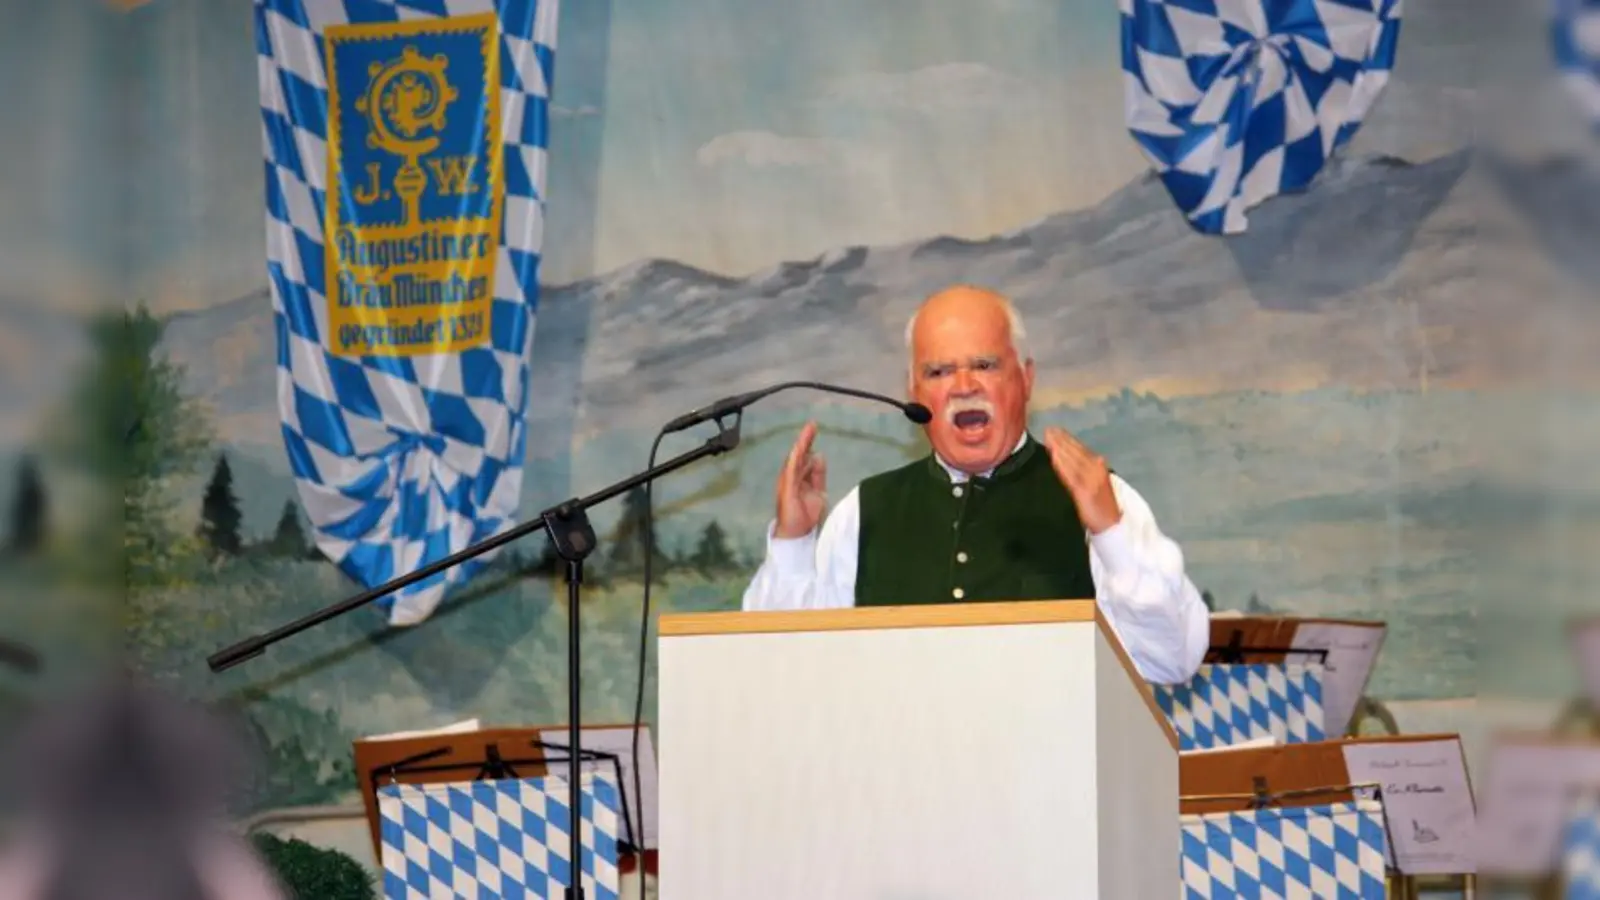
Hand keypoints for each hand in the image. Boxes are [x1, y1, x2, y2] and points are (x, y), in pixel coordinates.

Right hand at [774, 421, 826, 538]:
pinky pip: (791, 472)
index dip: (809, 443)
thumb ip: (818, 475)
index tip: (814, 428)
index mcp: (800, 477)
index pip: (805, 456)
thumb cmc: (806, 515)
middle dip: (805, 439)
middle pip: (799, 454)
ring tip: (807, 432)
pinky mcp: (787, 488)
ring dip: (801, 446)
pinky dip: (794, 460)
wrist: (796, 533)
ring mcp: (788, 482)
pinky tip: (799, 450)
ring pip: (794, 459)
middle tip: (812, 424)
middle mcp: (792, 476)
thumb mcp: (818, 491)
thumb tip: (819, 455)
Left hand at [1042, 427, 1120, 533]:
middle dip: (1061, 440)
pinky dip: (1062, 464)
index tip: (1054, 430)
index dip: (1067, 438)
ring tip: (1049, 438)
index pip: (1080, 449)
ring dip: (1060, 447)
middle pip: (1076, 451)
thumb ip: (1082, 470)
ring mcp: (1091, 479)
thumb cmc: (1100, 504)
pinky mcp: (1085, 491)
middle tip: (1048, 429)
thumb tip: (1065, 456)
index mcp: (1098, 465)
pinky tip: (1053, 456)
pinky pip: (1071, 474)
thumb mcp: (1093, 482)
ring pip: (1073, 460)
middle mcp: (1096, 468)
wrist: (1111, 524)